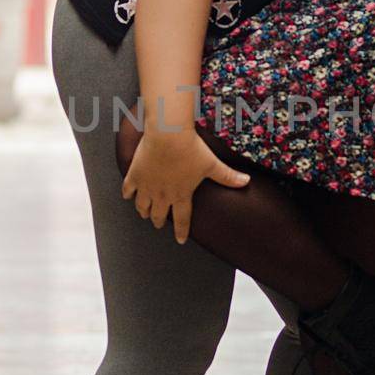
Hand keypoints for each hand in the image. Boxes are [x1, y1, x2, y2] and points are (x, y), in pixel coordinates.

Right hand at [120, 128, 248, 243]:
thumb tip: (246, 181)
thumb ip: (228, 176)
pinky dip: (127, 194)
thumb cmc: (191, 149)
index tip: (180, 240)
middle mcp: (162, 195)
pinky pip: (127, 190)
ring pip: (142, 206)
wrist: (168, 134)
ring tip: (144, 213)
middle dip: (159, 221)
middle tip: (158, 224)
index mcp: (181, 195)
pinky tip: (128, 195)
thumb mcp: (212, 164)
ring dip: (143, 211)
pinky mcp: (135, 175)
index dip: (181, 232)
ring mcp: (147, 186)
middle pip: (158, 215)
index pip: (182, 220)